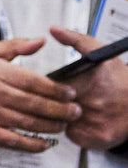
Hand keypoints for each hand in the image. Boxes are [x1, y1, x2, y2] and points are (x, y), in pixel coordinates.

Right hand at [0, 35, 79, 150]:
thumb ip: (15, 46)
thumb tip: (40, 42)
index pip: (35, 82)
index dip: (57, 89)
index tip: (70, 93)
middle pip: (36, 104)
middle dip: (60, 110)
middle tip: (74, 112)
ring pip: (28, 123)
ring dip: (51, 126)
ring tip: (63, 125)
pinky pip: (14, 141)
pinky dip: (32, 144)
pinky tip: (44, 143)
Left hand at [49, 28, 127, 148]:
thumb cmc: (121, 80)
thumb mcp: (102, 54)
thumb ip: (76, 40)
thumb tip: (53, 30)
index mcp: (90, 81)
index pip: (50, 86)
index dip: (48, 87)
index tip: (50, 86)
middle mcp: (91, 102)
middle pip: (53, 105)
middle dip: (53, 102)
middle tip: (69, 98)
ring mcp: (94, 121)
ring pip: (61, 121)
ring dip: (62, 116)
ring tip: (81, 108)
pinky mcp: (96, 137)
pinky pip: (72, 135)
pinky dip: (75, 130)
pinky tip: (85, 121)